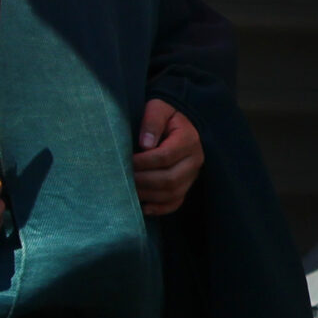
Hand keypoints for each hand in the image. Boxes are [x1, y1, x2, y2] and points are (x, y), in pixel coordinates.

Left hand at [133, 98, 203, 216]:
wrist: (179, 124)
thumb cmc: (165, 116)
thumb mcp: (158, 108)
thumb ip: (152, 121)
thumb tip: (145, 145)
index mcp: (189, 139)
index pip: (165, 156)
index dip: (144, 162)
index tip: (126, 160)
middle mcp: (195, 160)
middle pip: (170, 179)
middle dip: (143, 181)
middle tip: (122, 177)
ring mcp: (192, 176)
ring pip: (172, 193)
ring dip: (148, 195)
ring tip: (128, 190)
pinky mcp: (186, 186)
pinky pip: (176, 203)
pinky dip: (159, 208)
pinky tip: (143, 206)